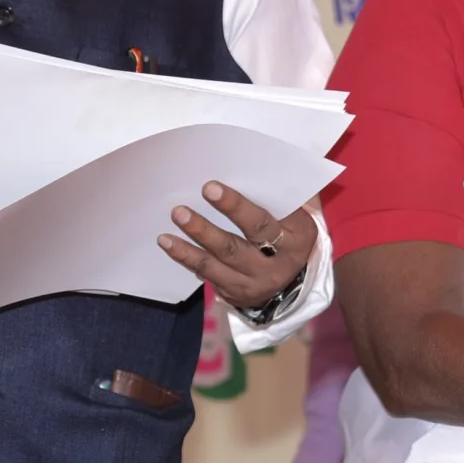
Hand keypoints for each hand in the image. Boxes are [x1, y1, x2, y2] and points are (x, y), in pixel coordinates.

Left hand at [160, 183, 317, 310]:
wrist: (297, 280)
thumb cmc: (290, 233)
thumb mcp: (296, 217)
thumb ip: (277, 199)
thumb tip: (244, 169)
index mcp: (295, 239)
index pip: (264, 222)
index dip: (236, 206)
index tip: (210, 188)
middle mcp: (277, 265)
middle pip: (236, 246)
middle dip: (205, 229)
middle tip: (179, 211)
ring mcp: (255, 283)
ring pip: (217, 263)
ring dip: (189, 247)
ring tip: (166, 233)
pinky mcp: (236, 293)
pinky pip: (208, 275)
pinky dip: (186, 259)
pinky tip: (169, 244)